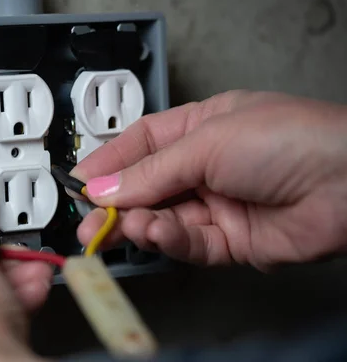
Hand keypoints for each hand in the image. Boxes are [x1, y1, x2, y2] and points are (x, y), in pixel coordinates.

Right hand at [72, 91, 346, 269]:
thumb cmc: (292, 139)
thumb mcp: (206, 142)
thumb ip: (151, 172)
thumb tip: (104, 188)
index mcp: (200, 127)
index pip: (141, 145)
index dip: (108, 163)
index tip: (80, 180)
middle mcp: (206, 166)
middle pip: (146, 187)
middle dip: (115, 204)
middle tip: (88, 220)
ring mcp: (218, 204)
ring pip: (162, 219)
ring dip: (137, 225)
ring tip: (117, 228)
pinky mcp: (230, 241)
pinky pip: (187, 244)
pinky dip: (167, 240)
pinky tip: (155, 233)